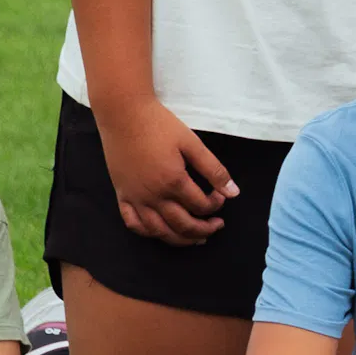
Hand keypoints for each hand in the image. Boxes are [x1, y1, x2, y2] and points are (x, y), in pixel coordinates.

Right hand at [96, 97, 239, 245]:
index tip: (221, 198)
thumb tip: (234, 193)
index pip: (200, 206)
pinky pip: (133, 223)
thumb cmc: (160, 126)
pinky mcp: (121, 195)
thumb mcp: (192, 144)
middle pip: (181, 225)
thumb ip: (214, 170)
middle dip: (203, 229)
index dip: (215, 206)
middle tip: (216, 226)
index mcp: (173, 181)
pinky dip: (148, 232)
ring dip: (179, 239)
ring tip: (195, 238)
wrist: (124, 115)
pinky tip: (160, 231)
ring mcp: (134, 198)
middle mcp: (153, 196)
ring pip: (158, 231)